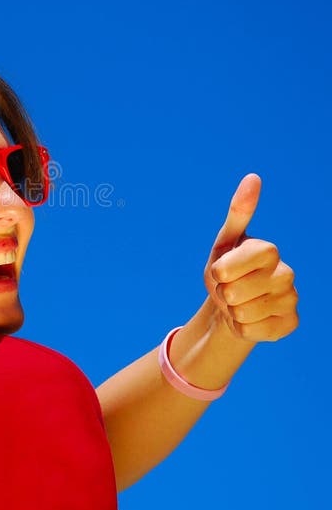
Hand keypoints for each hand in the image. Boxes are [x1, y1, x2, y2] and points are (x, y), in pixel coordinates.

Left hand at [204, 174, 298, 341]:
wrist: (231, 307)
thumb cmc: (226, 271)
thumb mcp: (224, 243)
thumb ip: (238, 213)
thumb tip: (253, 177)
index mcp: (268, 250)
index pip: (234, 265)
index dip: (221, 271)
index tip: (220, 271)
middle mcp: (286, 274)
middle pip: (234, 292)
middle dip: (222, 293)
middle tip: (229, 289)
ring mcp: (290, 300)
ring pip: (242, 314)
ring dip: (231, 312)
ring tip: (238, 303)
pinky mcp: (289, 324)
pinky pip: (252, 332)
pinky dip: (242, 328)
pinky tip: (249, 319)